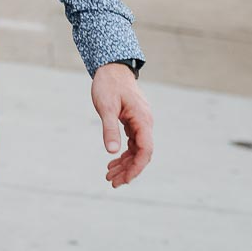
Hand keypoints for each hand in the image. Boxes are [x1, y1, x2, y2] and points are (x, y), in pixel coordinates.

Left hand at [92, 62, 152, 187]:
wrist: (112, 68)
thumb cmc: (108, 85)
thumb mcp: (105, 107)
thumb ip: (109, 129)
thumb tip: (111, 151)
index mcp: (143, 120)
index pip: (145, 150)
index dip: (136, 167)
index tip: (124, 180)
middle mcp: (145, 123)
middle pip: (141, 154)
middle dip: (128, 170)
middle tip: (112, 182)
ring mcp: (141, 123)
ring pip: (137, 150)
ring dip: (125, 164)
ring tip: (110, 175)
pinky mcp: (134, 122)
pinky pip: (133, 142)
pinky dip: (123, 153)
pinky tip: (113, 161)